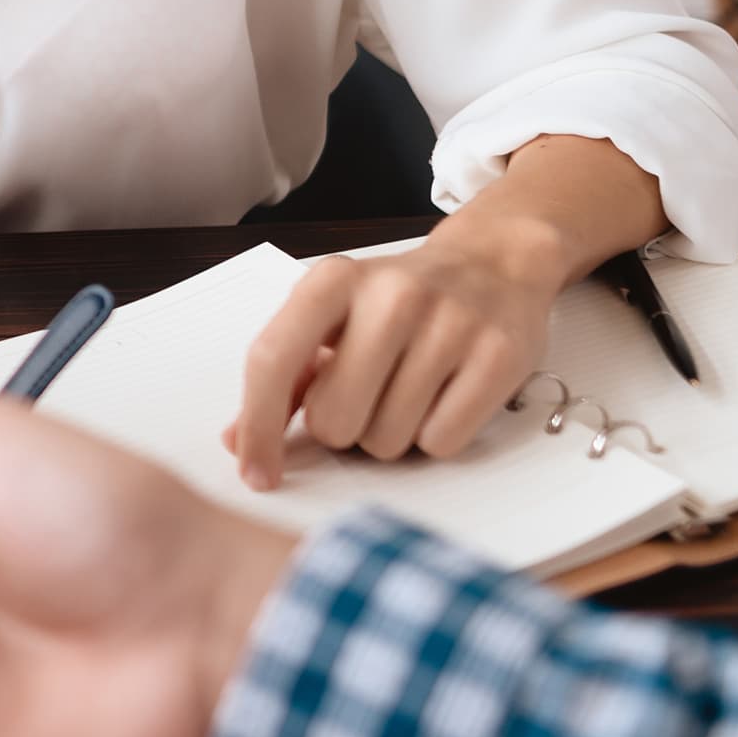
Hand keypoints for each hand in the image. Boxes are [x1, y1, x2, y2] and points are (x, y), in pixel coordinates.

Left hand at [224, 226, 561, 489]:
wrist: (493, 263)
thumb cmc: (400, 301)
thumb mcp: (333, 317)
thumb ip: (286, 377)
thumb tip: (239, 441)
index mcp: (333, 280)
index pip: (273, 360)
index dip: (258, 427)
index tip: (256, 473)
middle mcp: (390, 295)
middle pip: (333, 420)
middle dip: (343, 429)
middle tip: (366, 397)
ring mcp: (449, 322)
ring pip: (386, 441)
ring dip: (390, 435)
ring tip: (409, 391)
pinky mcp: (498, 355)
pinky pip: (441, 443)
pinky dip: (436, 436)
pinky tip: (445, 397)